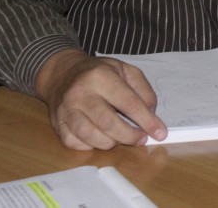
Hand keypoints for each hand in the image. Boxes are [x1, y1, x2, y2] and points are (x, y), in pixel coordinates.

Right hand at [34, 48, 165, 149]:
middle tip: (141, 139)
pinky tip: (100, 137)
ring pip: (92, 138)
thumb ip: (143, 90)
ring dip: (112, 143)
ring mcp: (66, 111)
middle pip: (109, 124)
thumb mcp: (125, 70)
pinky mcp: (57, 124)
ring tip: (122, 137)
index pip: (128, 103)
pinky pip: (76, 144)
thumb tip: (151, 115)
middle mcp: (80, 94)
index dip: (147, 120)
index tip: (160, 133)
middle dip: (130, 136)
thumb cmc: (99, 72)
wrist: (63, 73)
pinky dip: (91, 146)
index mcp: (101, 76)